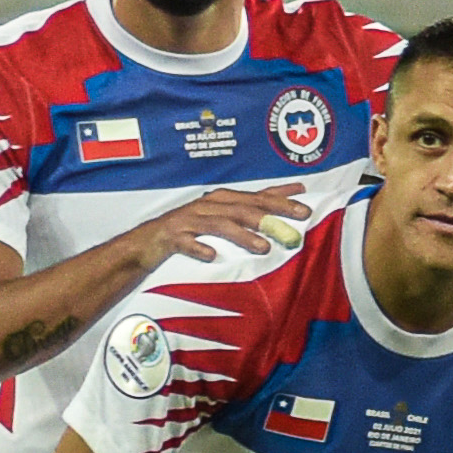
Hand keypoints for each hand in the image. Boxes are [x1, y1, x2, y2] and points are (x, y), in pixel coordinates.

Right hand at [155, 181, 311, 265]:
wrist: (146, 242)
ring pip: (218, 224)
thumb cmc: (189, 230)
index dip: (282, 199)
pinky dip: (199, 248)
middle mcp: (208, 206)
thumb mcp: (221, 221)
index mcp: (222, 201)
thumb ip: (248, 218)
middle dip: (271, 213)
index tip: (306, 205)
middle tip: (295, 222)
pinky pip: (186, 242)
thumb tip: (281, 220)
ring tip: (263, 247)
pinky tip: (211, 255)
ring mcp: (189, 220)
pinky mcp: (172, 237)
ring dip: (242, 234)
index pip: (256, 197)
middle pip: (243, 208)